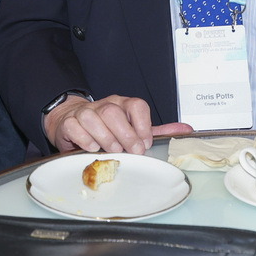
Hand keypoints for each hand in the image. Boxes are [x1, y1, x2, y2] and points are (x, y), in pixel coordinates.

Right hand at [43, 93, 192, 153]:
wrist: (71, 121)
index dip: (143, 125)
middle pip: (114, 112)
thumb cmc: (107, 128)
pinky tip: (92, 148)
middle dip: (125, 135)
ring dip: (105, 138)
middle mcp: (104, 105)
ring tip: (111, 150)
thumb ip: (157, 131)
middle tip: (131, 151)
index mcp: (122, 105)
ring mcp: (85, 112)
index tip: (145, 144)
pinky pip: (75, 127)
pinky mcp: (69, 122)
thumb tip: (187, 130)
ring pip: (94, 118)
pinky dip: (85, 139)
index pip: (136, 105)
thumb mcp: (133, 129)